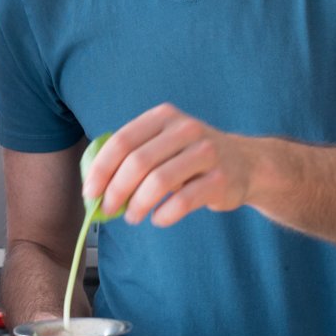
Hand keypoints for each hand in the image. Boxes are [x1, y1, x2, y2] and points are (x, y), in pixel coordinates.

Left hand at [83, 103, 257, 227]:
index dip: (101, 169)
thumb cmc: (191, 157)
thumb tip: (95, 188)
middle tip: (108, 210)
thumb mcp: (164, 143)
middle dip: (116, 191)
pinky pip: (183, 202)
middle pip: (138, 162)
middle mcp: (185, 129)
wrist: (246, 163)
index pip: (122, 141)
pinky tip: (158, 218)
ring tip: (133, 217)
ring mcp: (205, 152)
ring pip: (159, 182)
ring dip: (138, 205)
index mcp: (163, 116)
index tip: (89, 192)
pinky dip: (164, 215)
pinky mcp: (220, 179)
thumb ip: (133, 156)